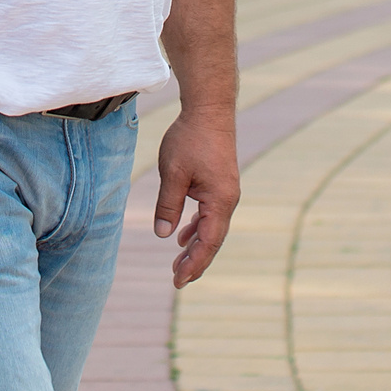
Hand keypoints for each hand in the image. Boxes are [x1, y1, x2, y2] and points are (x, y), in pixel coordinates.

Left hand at [153, 108, 238, 286]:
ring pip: (211, 227)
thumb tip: (163, 234)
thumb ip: (168, 205)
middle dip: (195, 260)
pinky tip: (183, 233)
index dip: (193, 263)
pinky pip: (209, 213)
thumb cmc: (190, 139)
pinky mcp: (220, 183)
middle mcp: (227, 200)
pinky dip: (197, 226)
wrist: (209, 109)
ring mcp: (225, 192)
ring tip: (178, 262)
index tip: (178, 281)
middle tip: (176, 279)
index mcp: (220, 201)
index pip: (208, 242)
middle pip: (212, 239)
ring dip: (195, 245)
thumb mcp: (172, 173)